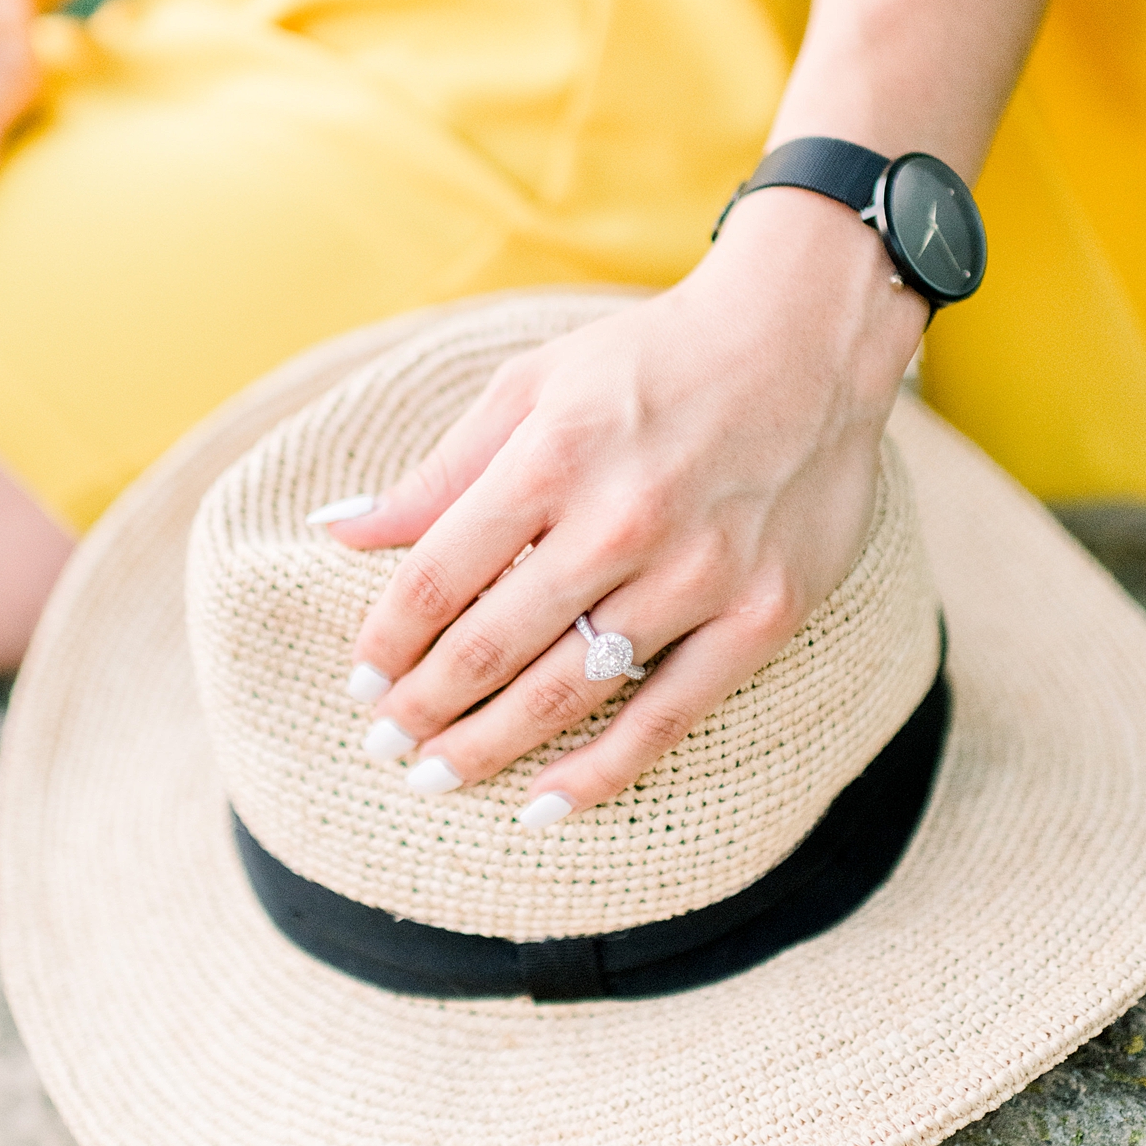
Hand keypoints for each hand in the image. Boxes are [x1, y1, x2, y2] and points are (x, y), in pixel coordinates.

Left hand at [329, 191, 925, 818]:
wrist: (808, 340)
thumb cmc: (653, 364)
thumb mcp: (532, 386)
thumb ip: (440, 473)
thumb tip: (337, 532)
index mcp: (550, 456)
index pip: (437, 578)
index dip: (386, 642)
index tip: (361, 680)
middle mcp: (619, 520)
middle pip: (490, 646)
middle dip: (422, 707)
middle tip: (384, 744)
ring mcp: (696, 574)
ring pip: (568, 690)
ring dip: (489, 747)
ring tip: (435, 777)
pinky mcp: (760, 615)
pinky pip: (668, 716)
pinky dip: (601, 771)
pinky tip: (544, 805)